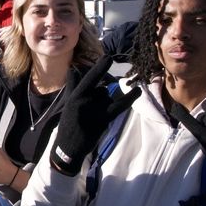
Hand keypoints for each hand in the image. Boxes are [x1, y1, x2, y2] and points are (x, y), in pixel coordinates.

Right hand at [50, 56, 140, 175]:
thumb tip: (73, 69)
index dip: (100, 68)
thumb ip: (72, 85)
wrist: (68, 147)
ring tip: (92, 117)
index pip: (89, 79)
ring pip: (108, 98)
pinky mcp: (103, 120)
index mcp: (75, 96)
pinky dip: (129, 97)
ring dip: (105, 104)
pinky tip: (138, 90)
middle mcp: (85, 101)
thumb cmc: (68, 124)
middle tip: (92, 109)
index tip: (108, 57)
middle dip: (101, 96)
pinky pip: (119, 105)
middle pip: (101, 90)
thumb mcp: (68, 103)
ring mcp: (95, 111)